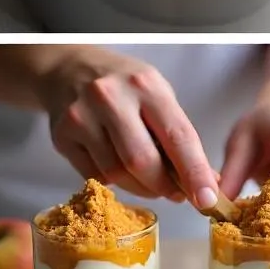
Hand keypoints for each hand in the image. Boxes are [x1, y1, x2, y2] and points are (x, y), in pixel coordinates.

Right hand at [37, 49, 218, 206]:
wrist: (67, 69)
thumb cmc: (121, 85)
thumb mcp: (155, 95)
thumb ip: (178, 135)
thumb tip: (206, 180)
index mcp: (145, 85)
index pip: (177, 136)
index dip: (195, 172)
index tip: (207, 199)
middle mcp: (110, 97)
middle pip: (141, 161)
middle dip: (163, 186)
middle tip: (175, 194)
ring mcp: (81, 117)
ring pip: (116, 173)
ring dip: (139, 187)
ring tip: (148, 181)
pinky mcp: (61, 136)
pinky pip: (94, 175)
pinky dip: (113, 180)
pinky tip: (118, 168)